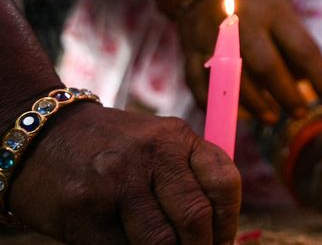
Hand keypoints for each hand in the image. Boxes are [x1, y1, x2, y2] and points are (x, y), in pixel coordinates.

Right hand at [8, 103, 240, 243]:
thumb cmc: (113, 148)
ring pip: (161, 243)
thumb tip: (218, 232)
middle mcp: (150, 157)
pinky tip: (129, 244)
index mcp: (177, 138)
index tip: (223, 242)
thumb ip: (190, 177)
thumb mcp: (159, 144)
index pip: (223, 184)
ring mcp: (115, 187)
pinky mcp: (84, 217)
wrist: (43, 138)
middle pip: (195, 219)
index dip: (228, 222)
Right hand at [179, 0, 321, 122]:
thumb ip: (292, 43)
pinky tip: (238, 115)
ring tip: (273, 118)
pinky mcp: (189, 49)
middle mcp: (242, 23)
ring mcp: (211, 37)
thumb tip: (309, 84)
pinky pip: (200, 84)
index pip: (302, 48)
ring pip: (233, 79)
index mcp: (273, 10)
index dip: (320, 77)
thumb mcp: (282, 6)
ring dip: (255, 104)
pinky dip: (217, 103)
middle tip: (302, 113)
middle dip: (286, 94)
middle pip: (266, 66)